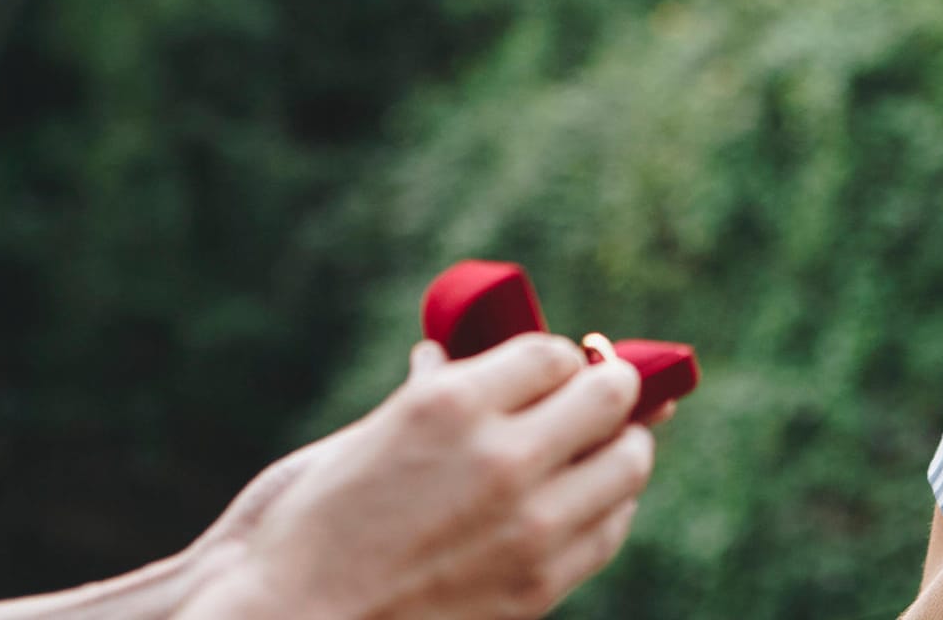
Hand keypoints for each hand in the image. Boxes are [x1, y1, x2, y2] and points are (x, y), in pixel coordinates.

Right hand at [180, 334, 653, 619]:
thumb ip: (430, 393)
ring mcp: (529, 527)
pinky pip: (611, 527)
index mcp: (453, 405)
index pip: (554, 355)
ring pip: (629, 462)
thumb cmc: (313, 527)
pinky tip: (582, 502)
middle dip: (608, 388)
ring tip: (595, 449)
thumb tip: (450, 356)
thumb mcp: (368, 437)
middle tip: (596, 396)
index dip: (556, 359)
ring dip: (618, 445)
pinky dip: (606, 506)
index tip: (552, 370)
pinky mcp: (539, 586)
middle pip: (612, 397)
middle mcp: (502, 458)